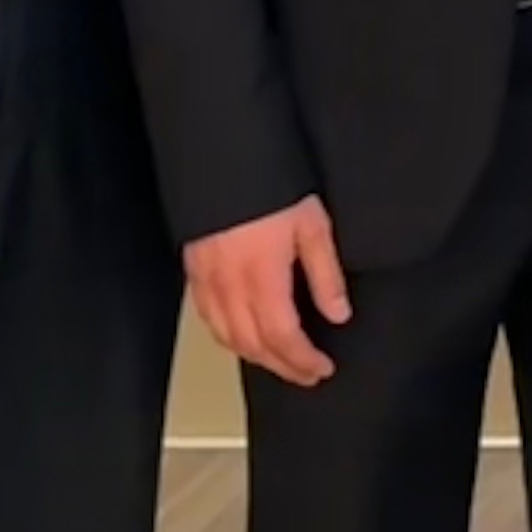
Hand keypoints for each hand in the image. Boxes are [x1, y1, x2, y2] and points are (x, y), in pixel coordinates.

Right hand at [185, 199, 353, 386]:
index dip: (302, 360)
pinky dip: (227, 336)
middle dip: (282, 366)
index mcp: (263, 278)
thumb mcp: (313, 225)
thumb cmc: (273, 184)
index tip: (322, 369)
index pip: (283, 337)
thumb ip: (326, 275)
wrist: (223, 157)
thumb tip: (338, 314)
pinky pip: (207, 317)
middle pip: (253, 345)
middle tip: (306, 374)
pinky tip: (242, 337)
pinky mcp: (193, 271)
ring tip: (280, 362)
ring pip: (226, 336)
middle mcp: (230, 286)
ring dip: (254, 356)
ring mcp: (206, 280)